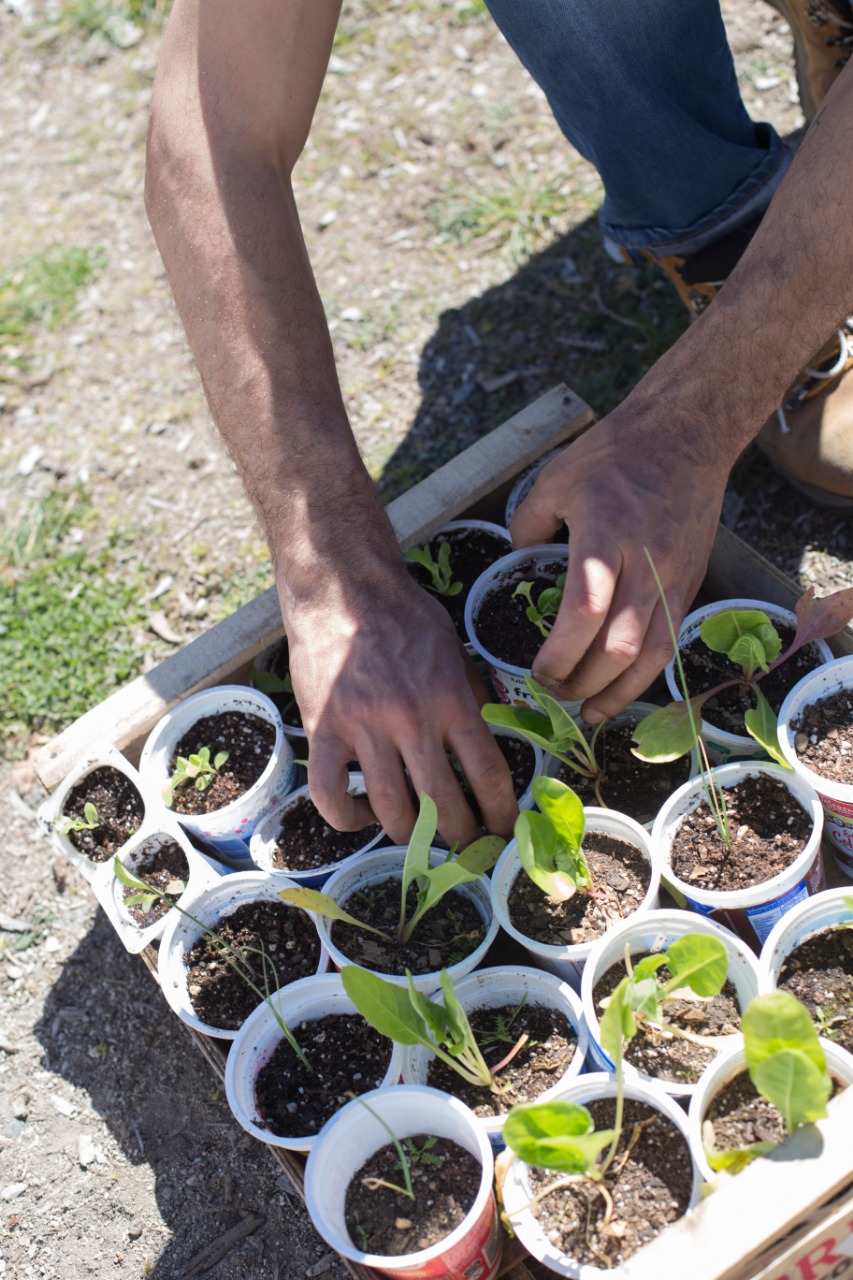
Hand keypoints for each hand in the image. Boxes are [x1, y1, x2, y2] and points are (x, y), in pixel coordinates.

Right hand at [281, 563, 519, 847]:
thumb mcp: (454, 650)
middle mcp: (410, 718)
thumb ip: (472, 698)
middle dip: (462, 836)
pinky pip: (330, 795)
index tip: (504, 831)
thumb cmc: (404, 615)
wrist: (341, 587)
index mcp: (451, 698)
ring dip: (412, 836)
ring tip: (421, 838)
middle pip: (444, 803)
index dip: (501, 813)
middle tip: (466, 845)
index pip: (487, 772)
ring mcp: (363, 727)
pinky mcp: (322, 730)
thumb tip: (492, 745)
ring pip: (391, 809)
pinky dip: (348, 818)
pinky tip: (364, 814)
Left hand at [510, 397, 730, 720]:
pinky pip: (669, 643)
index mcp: (606, 535)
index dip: (560, 652)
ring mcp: (673, 578)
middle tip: (553, 694)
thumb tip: (517, 560)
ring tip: (588, 712)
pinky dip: (644, 675)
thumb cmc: (617, 453)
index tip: (537, 671)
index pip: (584, 611)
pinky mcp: (690, 585)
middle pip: (619, 645)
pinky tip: (621, 689)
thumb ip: (528, 524)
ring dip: (619, 692)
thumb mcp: (556, 478)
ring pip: (652, 655)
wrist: (688, 436)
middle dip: (583, 681)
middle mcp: (645, 564)